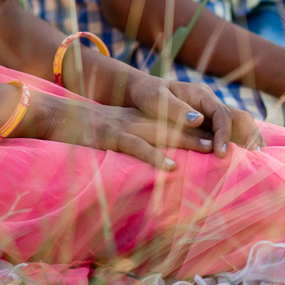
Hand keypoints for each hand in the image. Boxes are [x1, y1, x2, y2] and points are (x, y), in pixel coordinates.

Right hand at [28, 80, 261, 168]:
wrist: (51, 116)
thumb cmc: (79, 131)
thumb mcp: (110, 134)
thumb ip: (131, 142)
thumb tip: (154, 161)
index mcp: (137, 119)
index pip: (173, 122)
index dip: (200, 129)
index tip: (226, 137)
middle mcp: (135, 119)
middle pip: (175, 124)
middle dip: (204, 132)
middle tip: (232, 143)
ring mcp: (123, 126)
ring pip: (162, 131)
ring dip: (190, 141)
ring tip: (215, 151)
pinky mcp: (108, 136)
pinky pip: (135, 147)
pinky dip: (154, 157)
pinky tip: (171, 168)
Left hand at [143, 74, 263, 155]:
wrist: (142, 93)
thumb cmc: (147, 95)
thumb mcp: (157, 100)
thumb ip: (176, 109)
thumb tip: (199, 120)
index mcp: (202, 95)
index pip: (222, 114)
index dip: (224, 134)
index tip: (220, 153)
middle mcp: (211, 103)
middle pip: (239, 118)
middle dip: (249, 137)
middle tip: (255, 159)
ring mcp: (212, 114)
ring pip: (238, 126)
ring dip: (248, 142)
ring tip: (257, 162)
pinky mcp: (209, 125)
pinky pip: (229, 134)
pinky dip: (238, 146)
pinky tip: (244, 161)